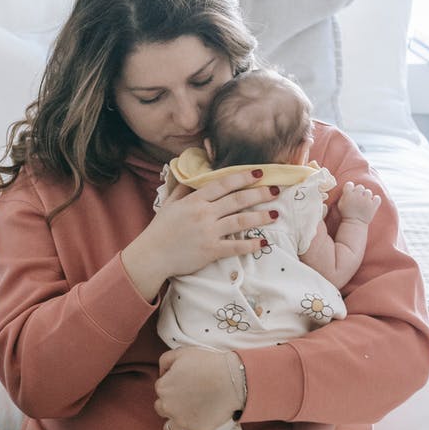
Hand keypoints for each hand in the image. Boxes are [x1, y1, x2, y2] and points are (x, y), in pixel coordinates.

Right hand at [121, 168, 276, 301]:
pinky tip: (264, 242)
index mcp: (195, 200)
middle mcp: (204, 214)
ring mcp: (209, 232)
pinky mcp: (211, 251)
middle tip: (276, 190)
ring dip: (261, 216)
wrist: (152, 255)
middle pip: (238, 200)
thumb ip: (183, 189)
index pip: (224, 184)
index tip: (259, 173)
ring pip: (241, 220)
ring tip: (275, 213)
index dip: (243, 177)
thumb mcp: (170, 204)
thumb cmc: (160, 230)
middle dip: (260, 194)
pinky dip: (251, 244)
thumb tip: (193, 176)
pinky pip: (236, 246)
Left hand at [154, 347, 243, 429]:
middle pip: (162, 408)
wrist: (232, 379)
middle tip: (187, 397)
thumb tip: (163, 373)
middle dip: (171, 403)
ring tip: (188, 415)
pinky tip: (206, 417)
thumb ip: (165, 361)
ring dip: (177, 421)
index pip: (161, 388)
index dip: (172, 384)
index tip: (185, 382)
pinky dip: (198, 426)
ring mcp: (182, 421)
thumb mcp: (181, 353)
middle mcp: (168, 407)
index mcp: (163, 388)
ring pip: (170, 428)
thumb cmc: (207, 363)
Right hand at [337, 181, 380, 223]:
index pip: (350, 184)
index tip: (350, 193)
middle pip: (360, 187)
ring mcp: (366, 200)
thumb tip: (349, 187)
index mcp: (348, 194)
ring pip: (368, 192)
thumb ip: (344, 194)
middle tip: (358, 198)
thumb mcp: (340, 203)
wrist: (354, 223)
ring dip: (366, 196)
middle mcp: (357, 195)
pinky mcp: (374, 205)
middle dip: (359, 192)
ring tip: (364, 202)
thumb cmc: (346, 213)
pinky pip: (377, 198)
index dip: (350, 188)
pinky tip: (371, 203)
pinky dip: (375, 200)